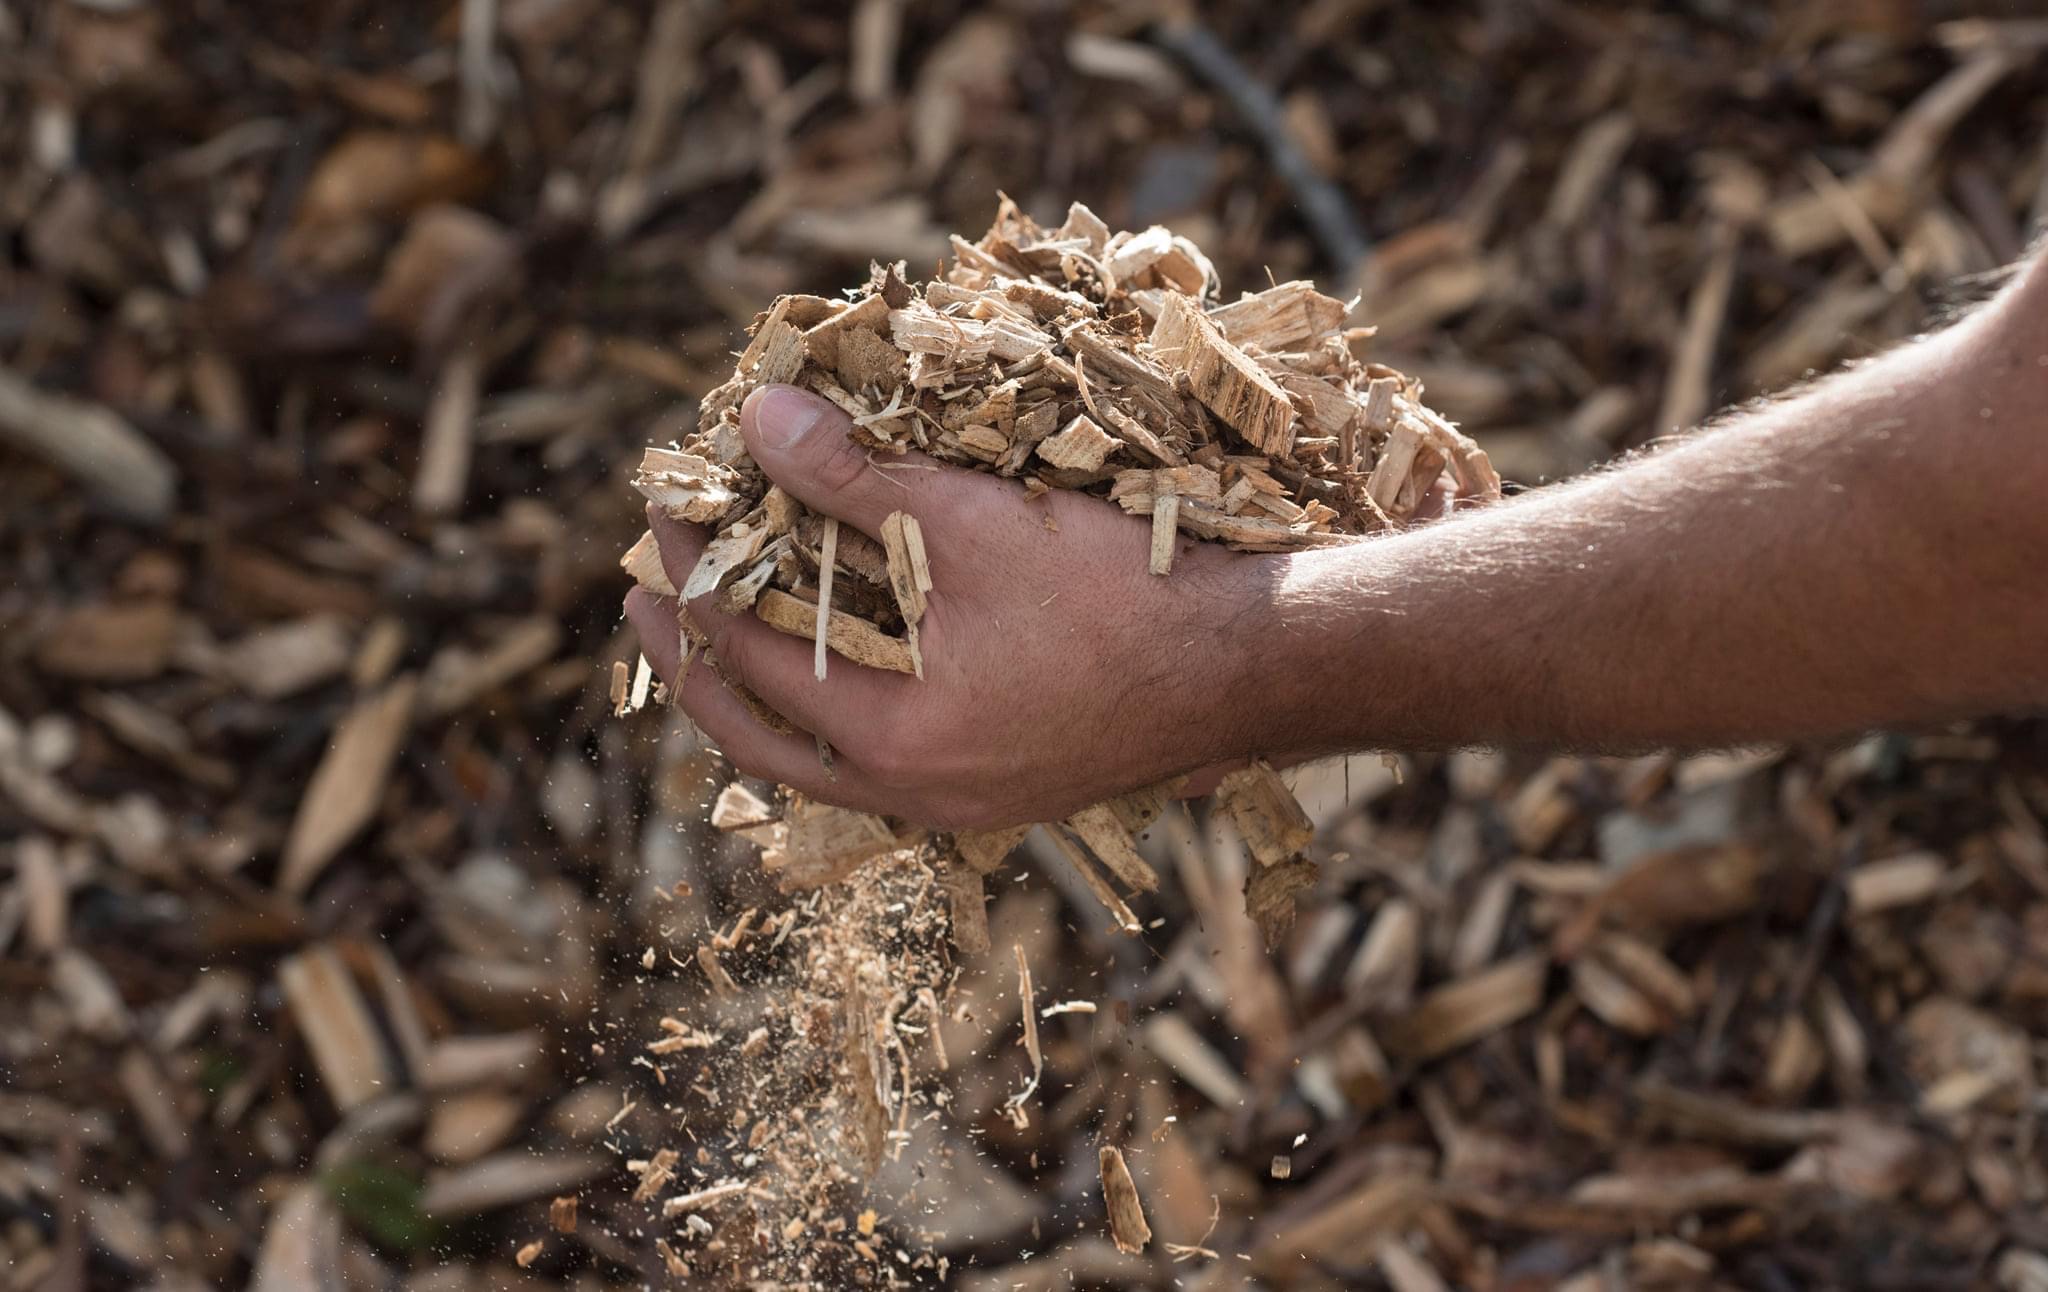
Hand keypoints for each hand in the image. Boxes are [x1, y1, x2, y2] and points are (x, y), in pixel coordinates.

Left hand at [623, 384, 1284, 829]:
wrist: (1251, 668)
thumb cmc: (1120, 594)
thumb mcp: (975, 521)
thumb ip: (857, 476)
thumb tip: (761, 419)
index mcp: (893, 739)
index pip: (746, 653)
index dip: (692, 577)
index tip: (662, 516)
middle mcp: (915, 794)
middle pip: (759, 740)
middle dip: (693, 661)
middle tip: (644, 601)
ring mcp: (962, 803)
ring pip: (820, 763)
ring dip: (764, 693)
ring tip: (727, 631)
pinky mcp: (1006, 790)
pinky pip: (882, 764)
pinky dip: (837, 712)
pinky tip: (841, 664)